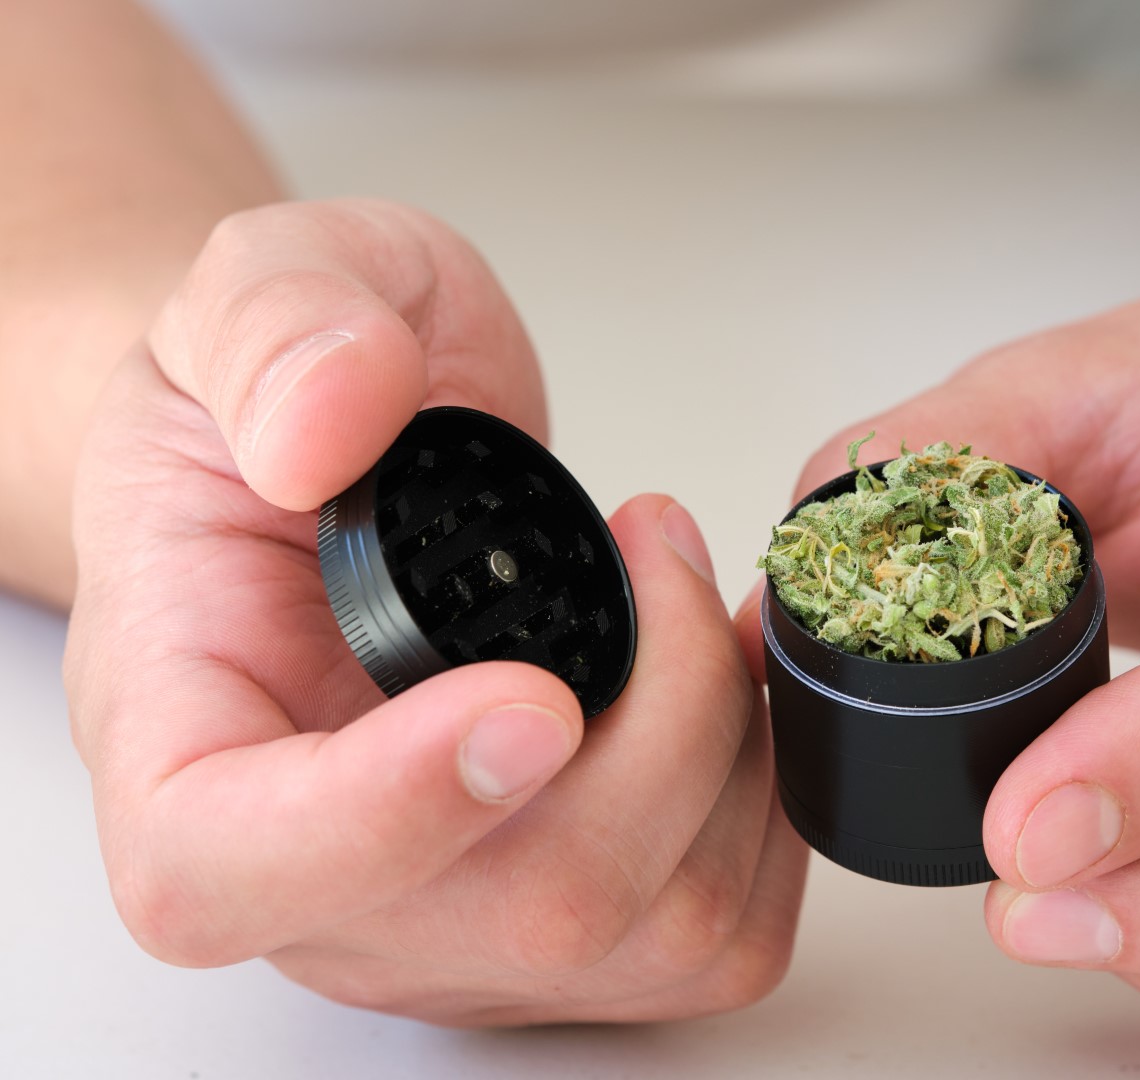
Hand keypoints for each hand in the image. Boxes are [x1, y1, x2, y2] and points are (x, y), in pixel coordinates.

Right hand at [65, 199, 806, 1024]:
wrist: (343, 456)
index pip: (228, 870)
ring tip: (688, 594)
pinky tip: (729, 681)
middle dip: (661, 719)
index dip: (390, 816)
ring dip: (731, 739)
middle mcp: (323, 880)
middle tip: (652, 545)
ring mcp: (457, 922)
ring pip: (660, 925)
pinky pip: (726, 925)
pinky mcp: (571, 921)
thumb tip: (326, 428)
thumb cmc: (277, 407)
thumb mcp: (253, 291)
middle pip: (527, 906)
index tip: (531, 692)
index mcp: (184, 748)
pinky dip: (771, 795)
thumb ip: (277, 332)